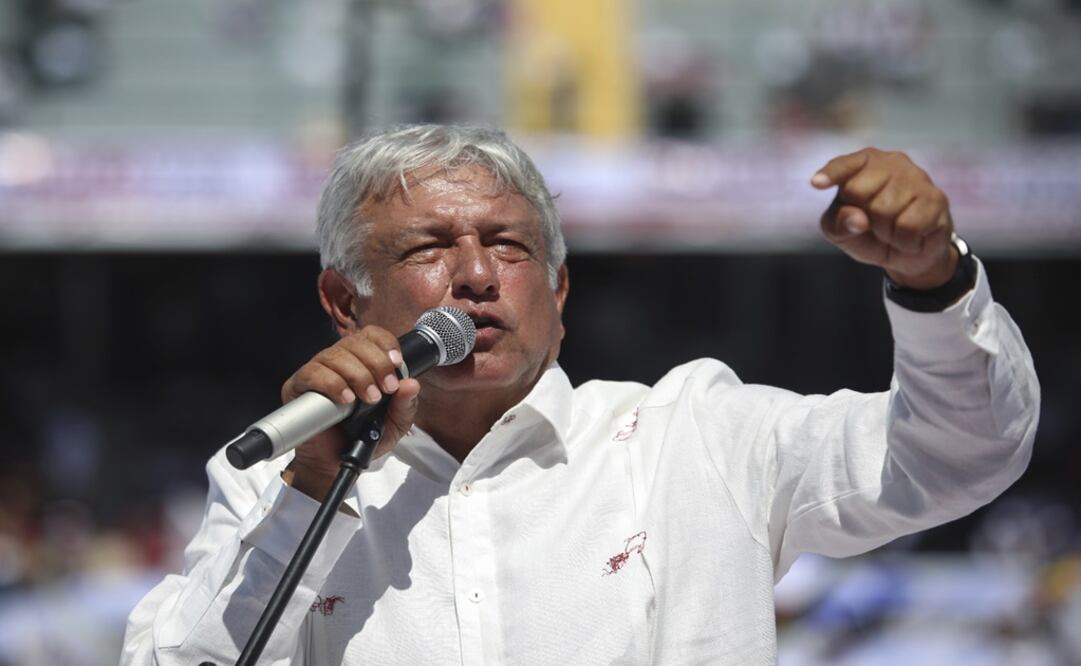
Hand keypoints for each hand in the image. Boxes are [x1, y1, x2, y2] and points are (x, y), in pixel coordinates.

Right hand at [281, 326, 420, 500]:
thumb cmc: (362, 438)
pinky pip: (312, 373)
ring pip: (336, 356)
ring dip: (357, 376)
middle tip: (385, 390)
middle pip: (355, 342)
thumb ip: (405, 406)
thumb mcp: (394, 425)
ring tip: (368, 399)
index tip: (397, 364)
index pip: (372, 335)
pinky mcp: (298, 386)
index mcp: (362, 361)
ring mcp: (317, 370)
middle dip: (376, 364)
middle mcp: (339, 360)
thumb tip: (412, 385)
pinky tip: (345, 399)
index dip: (385, 344)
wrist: (334, 462)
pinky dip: (331, 384)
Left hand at [812, 148, 958, 289]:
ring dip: (885, 232)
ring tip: (893, 230)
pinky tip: (911, 236)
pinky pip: (908, 226)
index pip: (844, 165)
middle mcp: (891, 162)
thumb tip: (858, 219)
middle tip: (874, 223)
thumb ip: (838, 223)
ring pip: (885, 210)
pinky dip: (904, 241)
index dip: (831, 174)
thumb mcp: (841, 232)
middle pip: (858, 191)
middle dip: (862, 216)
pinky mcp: (936, 198)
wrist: (908, 254)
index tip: (816, 183)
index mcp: (862, 164)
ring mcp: (916, 177)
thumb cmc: (868, 233)